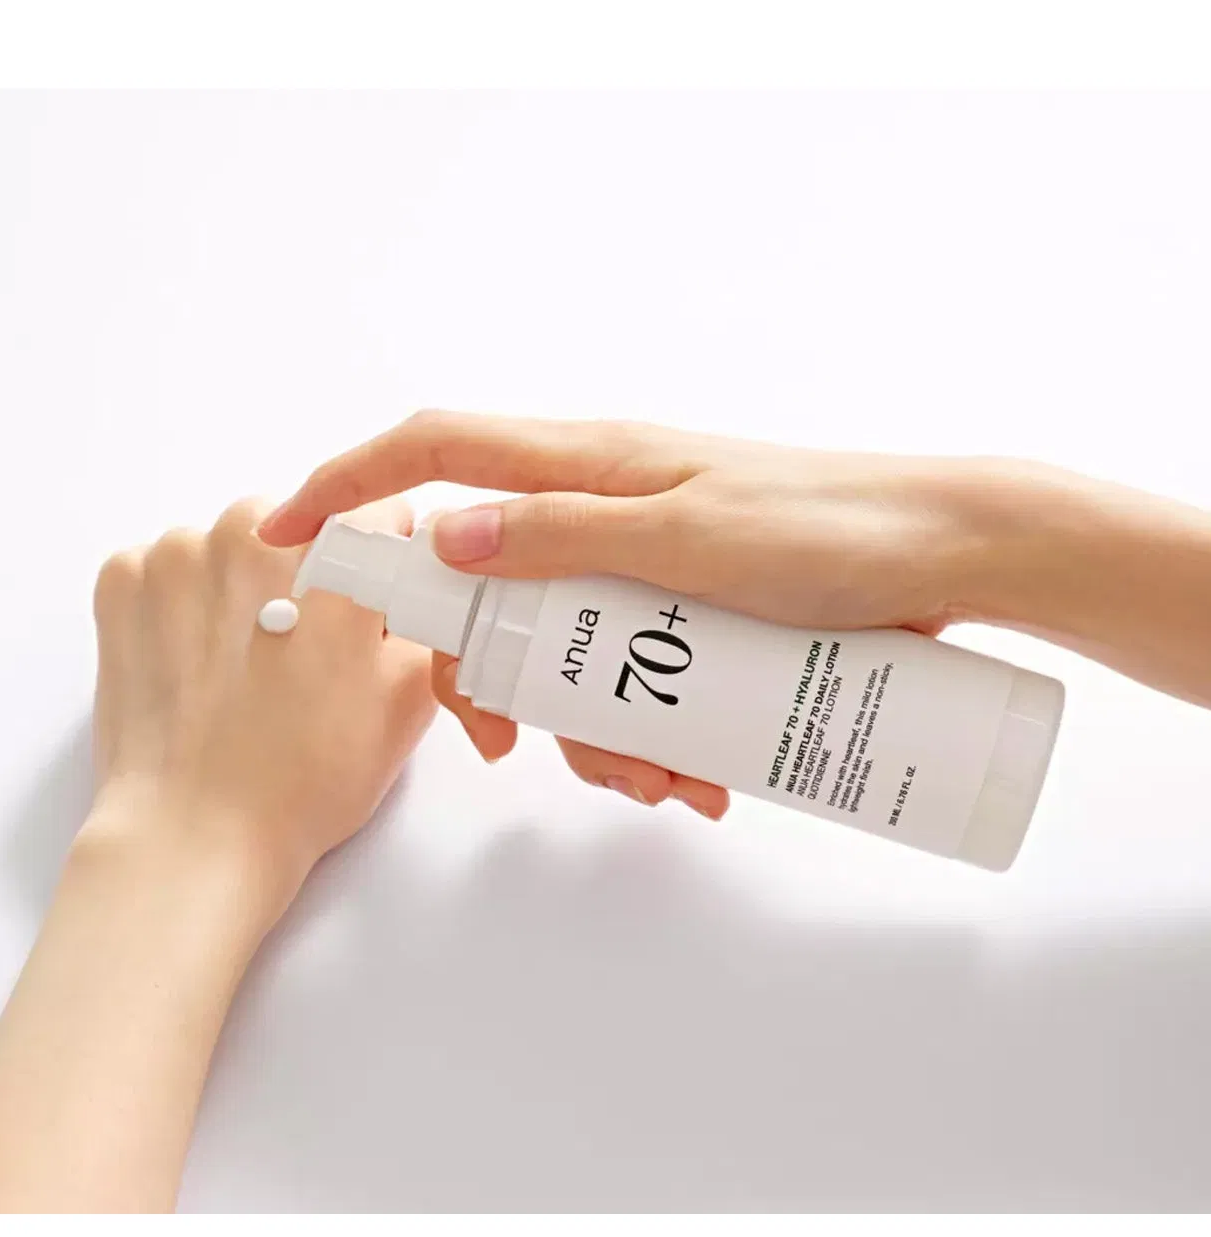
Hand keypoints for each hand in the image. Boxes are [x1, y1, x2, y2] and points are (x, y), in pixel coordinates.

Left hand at [87, 494, 435, 941]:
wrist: (195, 836)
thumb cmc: (303, 781)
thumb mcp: (409, 700)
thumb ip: (428, 619)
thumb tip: (420, 586)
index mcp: (335, 554)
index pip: (378, 516)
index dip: (382, 565)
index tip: (370, 607)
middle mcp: (255, 531)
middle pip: (298, 531)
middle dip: (306, 579)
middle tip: (302, 658)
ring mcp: (178, 552)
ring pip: (229, 548)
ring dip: (239, 589)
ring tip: (242, 670)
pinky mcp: (123, 580)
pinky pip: (164, 570)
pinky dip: (179, 606)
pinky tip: (195, 665)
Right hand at [258, 412, 1011, 814]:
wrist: (953, 554)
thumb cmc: (831, 529)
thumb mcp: (690, 536)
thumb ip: (566, 532)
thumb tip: (443, 533)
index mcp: (584, 465)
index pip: (432, 451)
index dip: (346, 487)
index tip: (282, 539)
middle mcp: (597, 507)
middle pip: (485, 585)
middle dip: (495, 679)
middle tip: (524, 753)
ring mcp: (640, 559)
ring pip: (557, 645)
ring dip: (588, 726)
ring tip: (666, 784)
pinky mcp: (685, 608)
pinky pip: (627, 670)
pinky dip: (644, 729)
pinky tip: (699, 776)